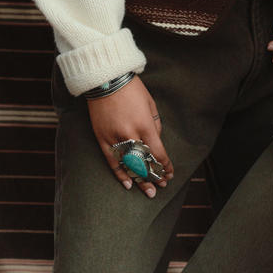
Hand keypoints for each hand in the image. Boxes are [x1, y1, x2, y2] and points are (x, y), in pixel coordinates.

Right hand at [86, 75, 173, 196]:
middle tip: (161, 187)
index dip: (165, 166)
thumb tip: (156, 143)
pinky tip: (128, 184)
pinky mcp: (102, 138)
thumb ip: (155, 126)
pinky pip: (112, 161)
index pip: (158, 153)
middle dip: (154, 176)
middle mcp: (130, 134)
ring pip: (129, 165)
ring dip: (140, 179)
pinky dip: (120, 173)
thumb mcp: (151, 105)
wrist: (107, 80)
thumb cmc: (133, 90)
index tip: (170, 173)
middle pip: (144, 162)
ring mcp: (114, 138)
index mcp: (145, 125)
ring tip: (148, 192)